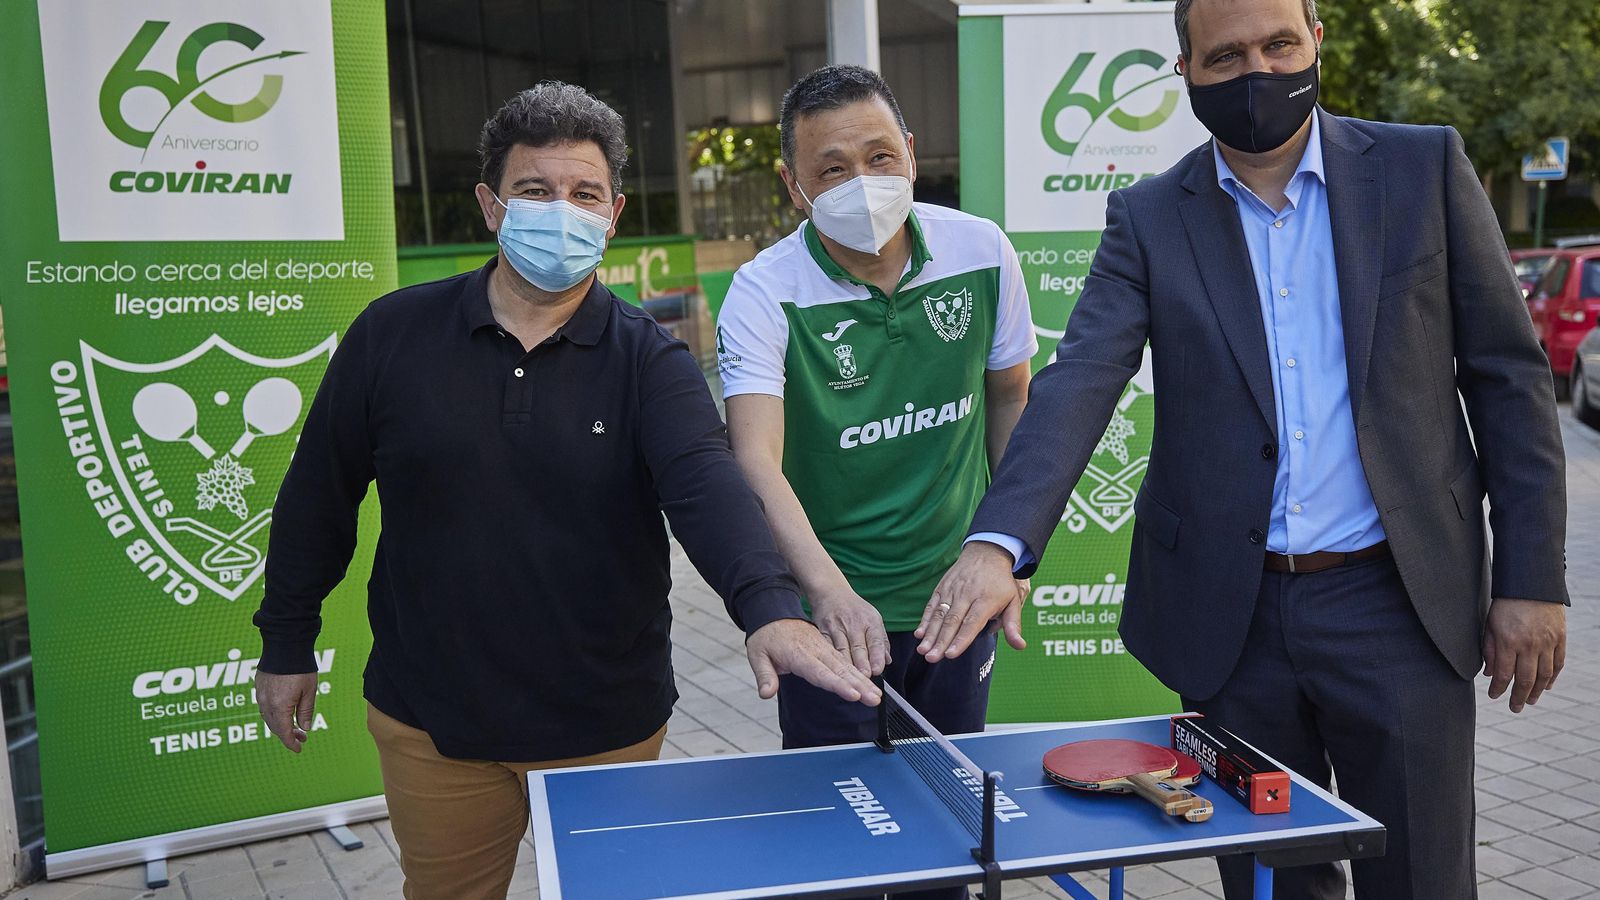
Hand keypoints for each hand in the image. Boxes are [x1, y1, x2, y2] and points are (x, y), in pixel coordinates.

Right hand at [256, 670, 318, 751]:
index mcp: (279, 707)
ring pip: (268, 718)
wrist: (285, 644)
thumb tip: (305, 728)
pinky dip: (273, 714)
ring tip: (295, 726)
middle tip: (302, 737)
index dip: (291, 743)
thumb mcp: (309, 691)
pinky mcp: (259, 686)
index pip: (284, 732)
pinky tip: (284, 712)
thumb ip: (306, 711)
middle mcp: (266, 703)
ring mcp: (260, 695)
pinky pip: (264, 706)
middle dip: (288, 735)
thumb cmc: (300, 668)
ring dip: (280, 725)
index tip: (299, 749)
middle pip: (275, 727)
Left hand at [745, 618, 882, 705]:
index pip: (820, 673)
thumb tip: (766, 693)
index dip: (837, 685)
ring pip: (847, 667)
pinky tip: (868, 686)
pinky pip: (845, 663)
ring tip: (876, 696)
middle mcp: (816, 651)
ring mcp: (824, 650)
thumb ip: (764, 675)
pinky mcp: (828, 650)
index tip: (853, 695)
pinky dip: (858, 674)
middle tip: (874, 699)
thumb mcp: (757, 654)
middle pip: (840, 671)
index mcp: (799, 654)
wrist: (774, 613)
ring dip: (863, 682)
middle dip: (859, 686)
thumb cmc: (766, 636)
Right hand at [809, 590, 890, 675]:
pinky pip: (828, 648)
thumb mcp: (873, 618)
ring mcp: (837, 627)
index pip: (875, 641)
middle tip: (866, 678)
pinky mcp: (823, 631)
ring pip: (842, 650)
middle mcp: (854, 624)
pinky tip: (834, 671)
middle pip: (858, 647)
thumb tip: (887, 660)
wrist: (830, 592)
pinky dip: (831, 660)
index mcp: (869, 621)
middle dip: (862, 664)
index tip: (878, 670)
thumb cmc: (854, 608)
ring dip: (847, 666)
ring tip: (851, 681)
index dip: (877, 657)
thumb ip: (881, 641)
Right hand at [916, 541, 1026, 661]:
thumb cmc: (1001, 582)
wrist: (987, 552)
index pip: (971, 623)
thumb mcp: (1014, 600)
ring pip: (939, 614)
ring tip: (922, 650)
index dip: (961, 640)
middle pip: (952, 621)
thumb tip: (1020, 646)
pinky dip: (925, 620)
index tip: (951, 655)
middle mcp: (967, 595)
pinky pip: (932, 605)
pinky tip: (919, 634)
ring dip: (930, 633)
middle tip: (931, 658)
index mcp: (986, 600)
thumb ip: (1014, 625)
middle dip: (941, 641)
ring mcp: (952, 590)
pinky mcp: (942, 588)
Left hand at [1483, 598, 1565, 712]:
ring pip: (1544, 675)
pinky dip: (1553, 677)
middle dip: (1518, 697)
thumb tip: (1489, 674)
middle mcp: (1530, 645)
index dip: (1499, 688)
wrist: (1532, 584)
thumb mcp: (1490, 625)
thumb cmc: (1506, 604)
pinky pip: (1558, 663)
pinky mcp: (1561, 638)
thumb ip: (1490, 650)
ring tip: (1530, 701)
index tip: (1494, 696)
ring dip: (1537, 691)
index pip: (1504, 674)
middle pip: (1526, 679)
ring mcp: (1548, 642)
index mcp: (1509, 641)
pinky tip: (1547, 686)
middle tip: (1514, 708)